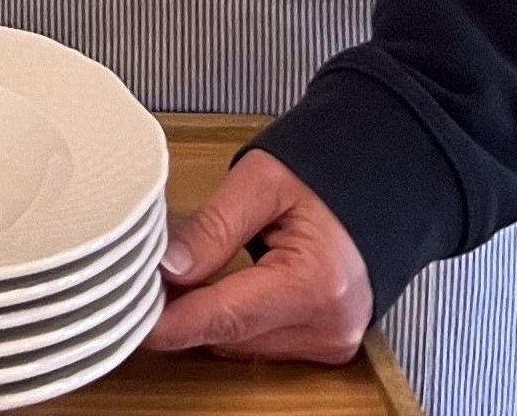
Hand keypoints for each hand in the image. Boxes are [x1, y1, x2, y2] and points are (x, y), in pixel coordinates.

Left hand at [144, 148, 370, 365]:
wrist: (386, 178)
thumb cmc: (330, 173)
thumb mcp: (261, 181)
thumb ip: (212, 228)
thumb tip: (168, 267)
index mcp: (315, 284)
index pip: (223, 318)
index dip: (169, 322)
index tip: (130, 320)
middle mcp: (328, 324)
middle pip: (228, 335)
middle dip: (183, 310)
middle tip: (148, 275)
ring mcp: (333, 340)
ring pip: (241, 344)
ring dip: (209, 316)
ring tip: (190, 272)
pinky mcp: (330, 343)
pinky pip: (262, 343)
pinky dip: (236, 320)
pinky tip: (222, 288)